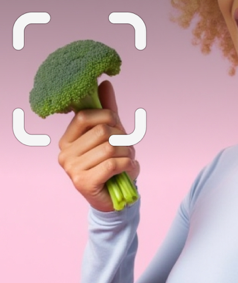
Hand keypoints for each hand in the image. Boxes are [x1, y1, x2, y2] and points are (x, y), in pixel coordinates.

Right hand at [58, 81, 139, 211]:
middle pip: (102, 131)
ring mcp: (71, 169)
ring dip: (128, 153)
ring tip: (128, 160)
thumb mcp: (111, 136)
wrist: (112, 199)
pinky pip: (112, 164)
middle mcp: (65, 153)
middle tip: (127, 149)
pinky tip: (128, 170)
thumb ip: (107, 111)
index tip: (117, 126)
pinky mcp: (83, 182)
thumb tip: (105, 83)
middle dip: (123, 139)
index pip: (84, 116)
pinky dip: (127, 165)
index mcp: (67, 139)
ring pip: (110, 148)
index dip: (107, 116)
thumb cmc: (110, 165)